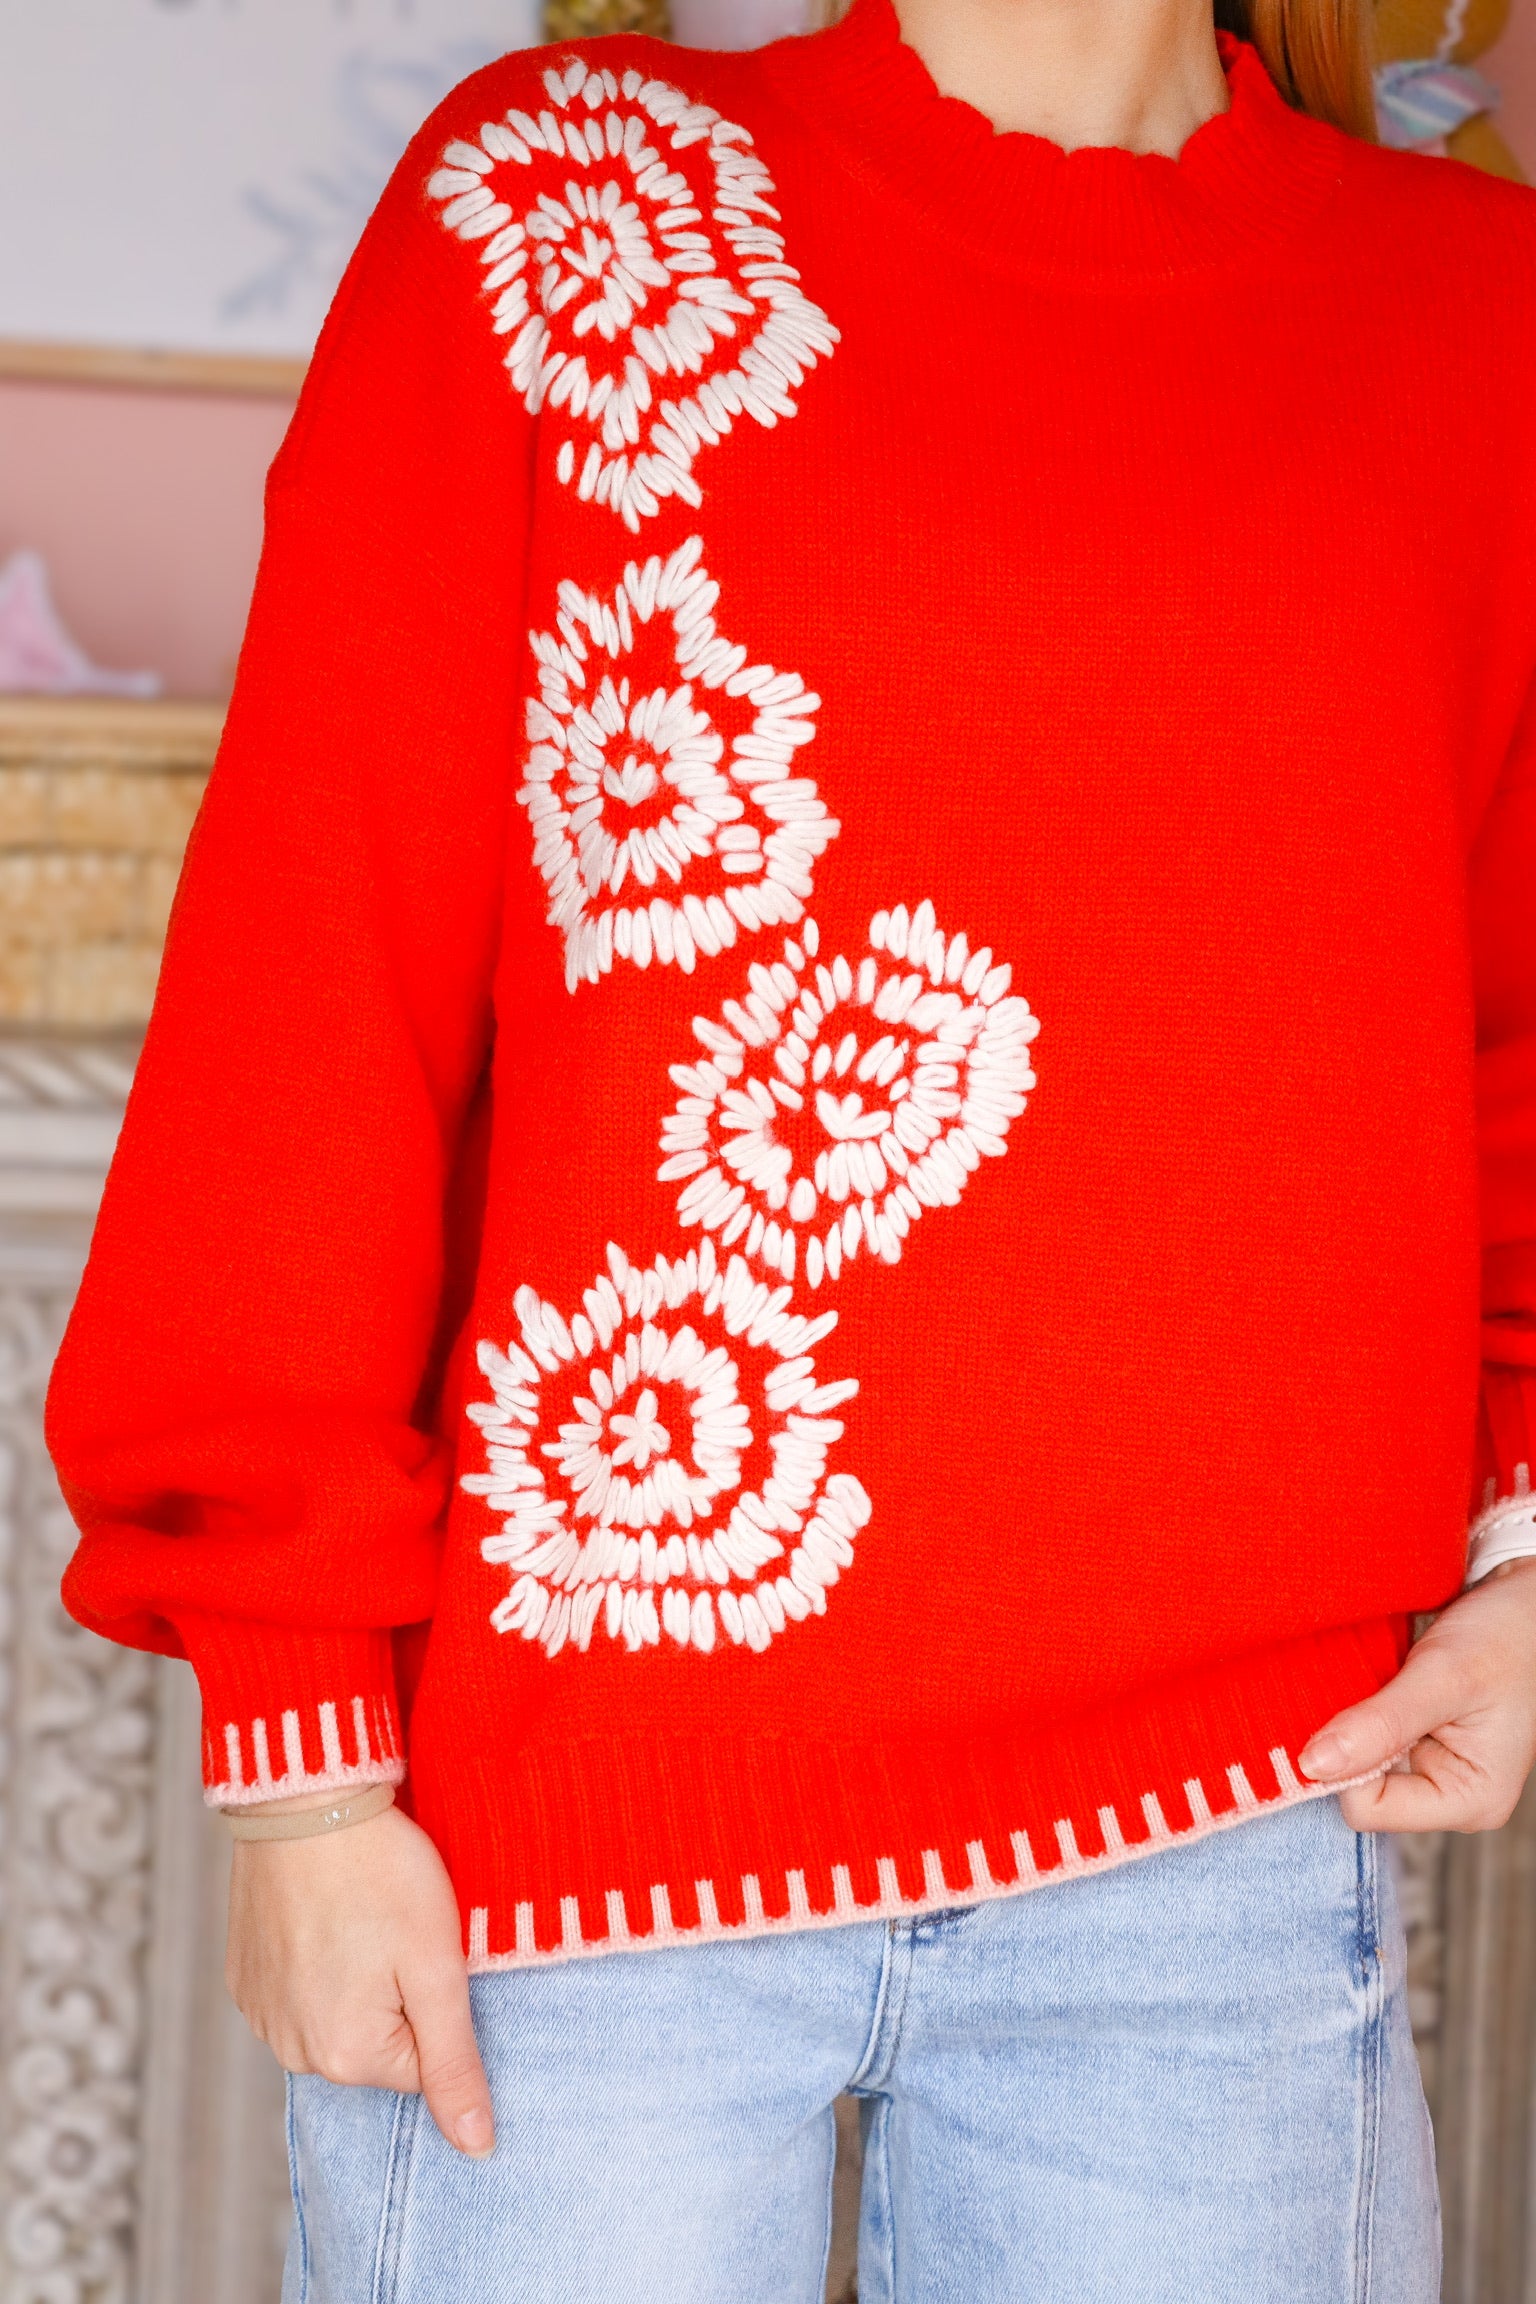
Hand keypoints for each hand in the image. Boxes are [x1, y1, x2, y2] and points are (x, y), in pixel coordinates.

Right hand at [225, 1797, 493, 2155]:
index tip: (424, 1947)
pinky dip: (319, 1961)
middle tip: (394, 1927)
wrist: (304, 1801)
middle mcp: (292, 2051)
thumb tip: (478, 2148)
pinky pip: (301, 1991)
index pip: (425, 2063)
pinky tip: (326, 1913)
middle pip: (379, 2046)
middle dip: (398, 1995)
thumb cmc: (381, 1875)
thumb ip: (455, 2064)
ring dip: (358, 1978)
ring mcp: (260, 2014)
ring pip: (340, 2017)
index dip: (437, 1999)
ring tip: (359, 1914)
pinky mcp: (243, 1978)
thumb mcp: (437, 1968)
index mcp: (345, 2057)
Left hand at [1298, 1558, 1535, 1831]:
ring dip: (1353, 1719)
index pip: (1370, 1808)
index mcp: (1468, 1800)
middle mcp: (1448, 1795)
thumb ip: (1382, 1723)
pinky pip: (1366, 1737)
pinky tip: (1376, 1678)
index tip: (1353, 1707)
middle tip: (1367, 1686)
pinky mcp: (1416, 1742)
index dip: (1348, 1762)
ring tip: (1377, 1677)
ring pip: (1356, 1760)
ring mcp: (1431, 1769)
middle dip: (1351, 1739)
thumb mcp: (1443, 1677)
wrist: (1524, 1607)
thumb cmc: (1505, 1637)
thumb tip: (1313, 1765)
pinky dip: (1360, 1707)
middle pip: (1359, 1788)